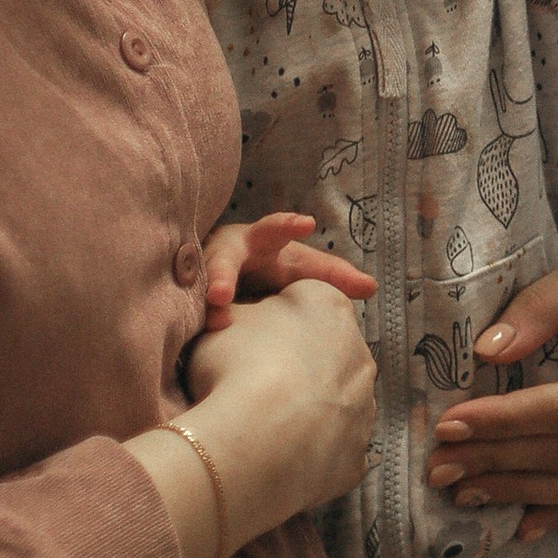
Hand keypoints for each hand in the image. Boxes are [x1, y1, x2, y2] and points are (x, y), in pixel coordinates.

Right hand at [168, 276, 377, 555]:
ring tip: (264, 426)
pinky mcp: (359, 451)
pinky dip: (312, 450)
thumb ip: (240, 316)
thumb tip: (242, 322)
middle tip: (253, 388)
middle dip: (295, 367)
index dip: (270, 326)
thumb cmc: (234, 370)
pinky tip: (281, 457)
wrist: (256, 442)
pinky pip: (334, 447)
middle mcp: (359, 348)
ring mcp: (365, 402)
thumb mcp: (220, 324)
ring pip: (335, 400)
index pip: (303, 304)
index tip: (244, 347)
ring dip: (307, 408)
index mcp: (326, 304)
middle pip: (325, 351)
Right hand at [199, 207, 374, 333]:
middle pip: (223, 258)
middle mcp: (228, 252)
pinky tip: (197, 333)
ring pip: (197, 285)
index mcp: (260, 240)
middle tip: (222, 295)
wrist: (224, 271)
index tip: (307, 224)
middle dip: (221, 274)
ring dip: (203, 302)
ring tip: (213, 323)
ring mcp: (201, 273)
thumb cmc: (269, 268)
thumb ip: (332, 276)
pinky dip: (191, 319)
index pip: (275, 229)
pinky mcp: (184, 294)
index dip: (288, 225)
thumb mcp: (299, 268)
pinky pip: (184, 305)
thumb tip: (373, 287)